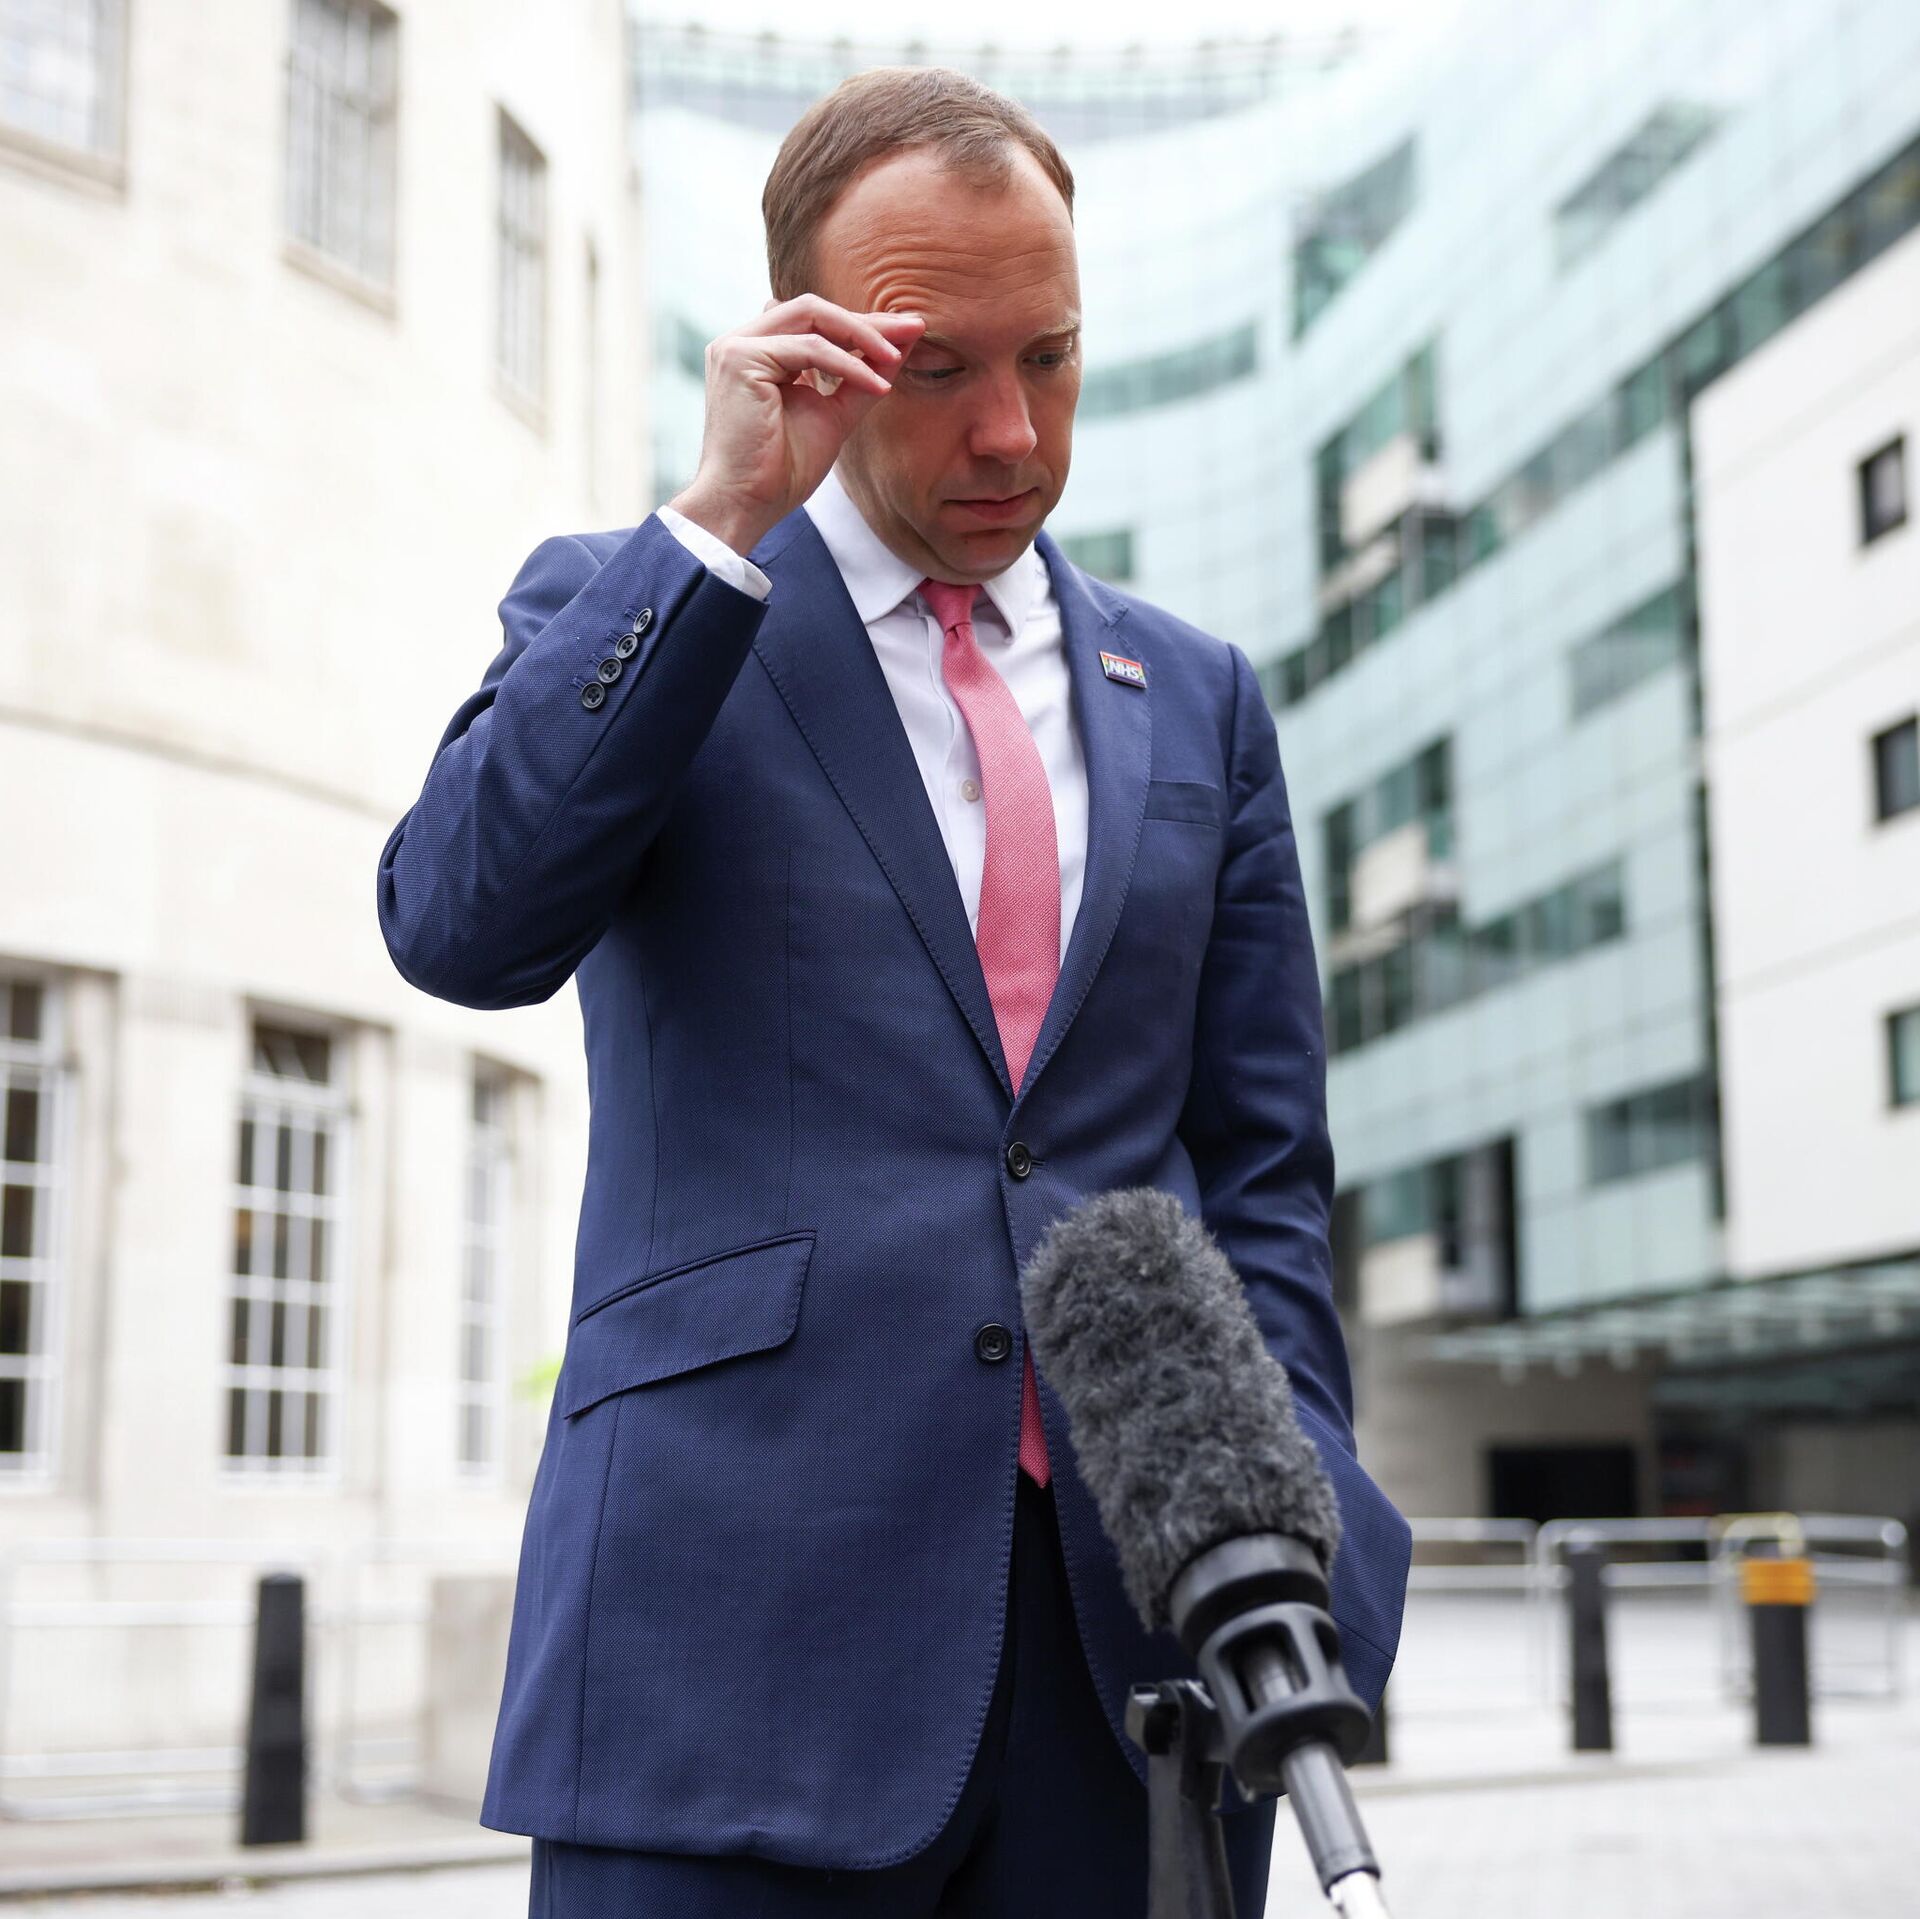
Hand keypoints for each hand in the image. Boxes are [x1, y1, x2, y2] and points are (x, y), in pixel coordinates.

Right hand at [668, 296, 925, 556]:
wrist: (747, 506)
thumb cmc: (782, 471)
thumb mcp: (833, 415)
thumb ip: (861, 378)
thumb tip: (901, 345)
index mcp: (759, 353)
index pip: (815, 323)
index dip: (863, 325)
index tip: (908, 332)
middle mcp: (743, 342)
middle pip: (814, 310)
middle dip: (867, 320)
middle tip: (913, 327)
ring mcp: (736, 347)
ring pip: (812, 317)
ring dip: (862, 335)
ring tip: (898, 357)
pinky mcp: (740, 359)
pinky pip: (809, 348)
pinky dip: (848, 364)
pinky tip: (877, 384)